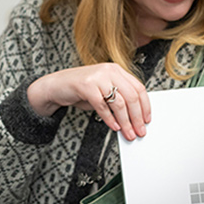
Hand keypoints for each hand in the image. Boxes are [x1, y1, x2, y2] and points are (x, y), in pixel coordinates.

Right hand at [26, 63, 150, 140]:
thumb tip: (135, 118)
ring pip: (119, 103)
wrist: (56, 85)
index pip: (138, 88)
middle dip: (137, 117)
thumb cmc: (81, 89)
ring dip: (125, 122)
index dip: (145, 106)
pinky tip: (114, 127)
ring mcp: (97, 77)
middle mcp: (109, 71)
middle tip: (140, 130)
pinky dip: (110, 119)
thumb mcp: (104, 90)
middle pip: (131, 96)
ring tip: (128, 132)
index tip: (147, 119)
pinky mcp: (86, 86)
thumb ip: (119, 99)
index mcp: (117, 70)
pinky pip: (102, 106)